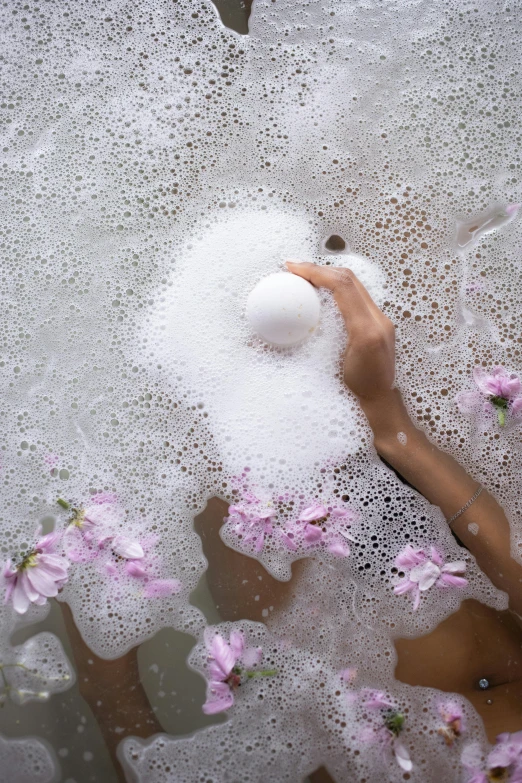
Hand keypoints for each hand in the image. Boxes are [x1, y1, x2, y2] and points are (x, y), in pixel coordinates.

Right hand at [286, 262, 395, 400]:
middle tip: (295, 267)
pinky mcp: (378, 324)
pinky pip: (357, 295)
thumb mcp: (330, 370)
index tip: (293, 268)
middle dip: (320, 268)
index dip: (316, 272)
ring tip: (306, 274)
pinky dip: (337, 287)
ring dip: (328, 275)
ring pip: (354, 284)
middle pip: (349, 279)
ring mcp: (381, 321)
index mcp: (367, 330)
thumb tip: (297, 321)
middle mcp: (378, 320)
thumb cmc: (357, 394)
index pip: (342, 286)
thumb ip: (323, 342)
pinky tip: (322, 290)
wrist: (380, 404)